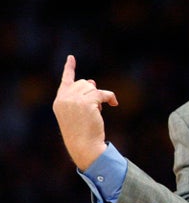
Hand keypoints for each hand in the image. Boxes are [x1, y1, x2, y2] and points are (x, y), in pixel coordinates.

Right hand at [52, 55, 118, 169]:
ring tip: (98, 111)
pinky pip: (102, 93)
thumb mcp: (80, 112)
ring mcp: (74, 99)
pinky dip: (110, 97)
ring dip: (99, 97)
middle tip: (95, 107)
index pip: (66, 81)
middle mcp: (64, 98)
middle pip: (84, 83)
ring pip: (93, 88)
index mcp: (59, 101)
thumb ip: (83, 96)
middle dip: (92, 92)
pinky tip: (114, 104)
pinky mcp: (86, 102)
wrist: (83, 145)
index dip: (69, 68)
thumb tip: (91, 81)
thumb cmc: (83, 132)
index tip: (71, 57)